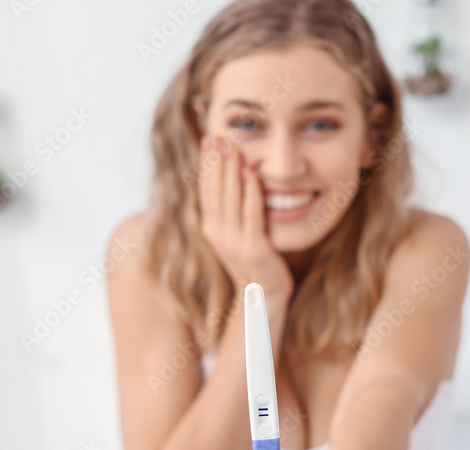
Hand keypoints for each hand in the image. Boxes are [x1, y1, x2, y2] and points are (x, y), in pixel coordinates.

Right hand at [197, 135, 293, 300]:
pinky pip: (251, 216)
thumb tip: (232, 177)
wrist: (263, 295)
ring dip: (231, 171)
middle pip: (215, 190)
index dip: (207, 163)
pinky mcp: (253, 249)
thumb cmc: (254, 261)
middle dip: (216, 161)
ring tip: (233, 147)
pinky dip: (251, 194)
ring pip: (230, 200)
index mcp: (211, 227)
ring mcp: (234, 242)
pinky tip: (252, 174)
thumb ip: (231, 209)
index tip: (209, 138)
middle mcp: (218, 233)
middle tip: (218, 135)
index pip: (206, 188)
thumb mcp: (236, 232)